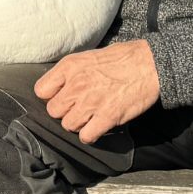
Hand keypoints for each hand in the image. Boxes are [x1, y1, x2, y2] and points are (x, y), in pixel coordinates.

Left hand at [35, 40, 159, 144]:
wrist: (151, 64)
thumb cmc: (122, 58)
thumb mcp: (89, 56)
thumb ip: (71, 72)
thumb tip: (58, 86)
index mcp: (70, 67)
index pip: (41, 90)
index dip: (51, 96)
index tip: (61, 96)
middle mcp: (77, 85)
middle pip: (53, 111)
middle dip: (65, 111)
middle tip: (78, 108)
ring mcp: (91, 102)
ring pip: (68, 125)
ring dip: (77, 124)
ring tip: (89, 118)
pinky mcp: (107, 117)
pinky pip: (86, 136)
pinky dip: (90, 135)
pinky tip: (96, 128)